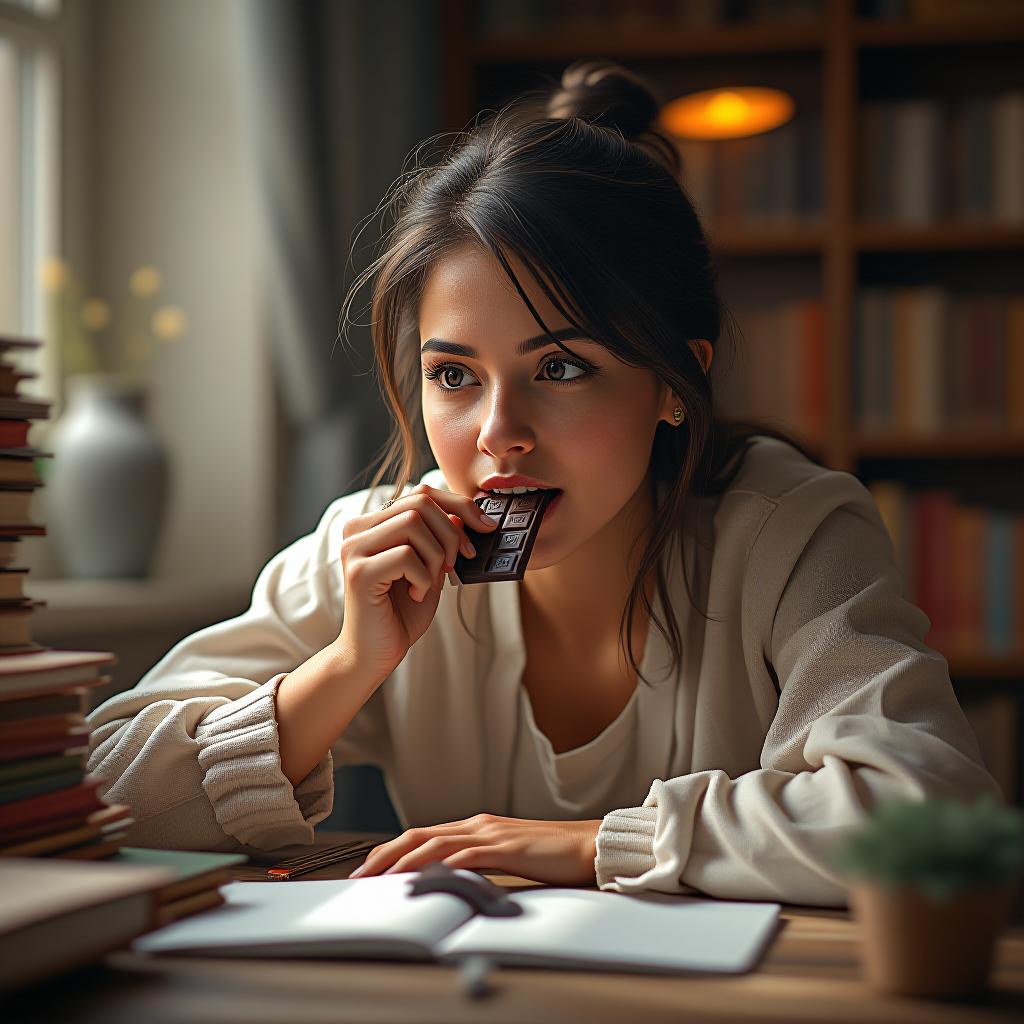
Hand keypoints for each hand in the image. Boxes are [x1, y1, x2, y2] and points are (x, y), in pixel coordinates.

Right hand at [335, 484, 497, 683]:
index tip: (486, 528)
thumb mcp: (430, 568)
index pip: (420, 494)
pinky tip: (416, 595)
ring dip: (436, 556)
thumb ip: (440, 539)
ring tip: (430, 582)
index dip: (459, 505)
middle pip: (419, 504)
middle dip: (451, 534)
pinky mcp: (359, 572)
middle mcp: (357, 530)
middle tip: (455, 564)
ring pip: (414, 524)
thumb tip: (462, 513)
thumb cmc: (402, 612)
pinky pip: (407, 556)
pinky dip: (424, 578)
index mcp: (373, 524)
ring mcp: (354, 549)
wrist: (375, 654)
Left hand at [349, 813, 602, 885]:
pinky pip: (465, 856)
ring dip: (402, 862)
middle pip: (418, 835)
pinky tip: (425, 879)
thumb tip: (449, 883)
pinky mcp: (506, 848)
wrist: (588, 845)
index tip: (368, 870)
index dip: (390, 850)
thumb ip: (479, 865)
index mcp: (476, 826)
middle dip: (383, 855)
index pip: (422, 835)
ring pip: (435, 843)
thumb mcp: (507, 859)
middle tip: (358, 876)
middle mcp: (478, 825)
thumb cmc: (552, 855)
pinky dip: (441, 867)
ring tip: (379, 880)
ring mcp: (491, 834)